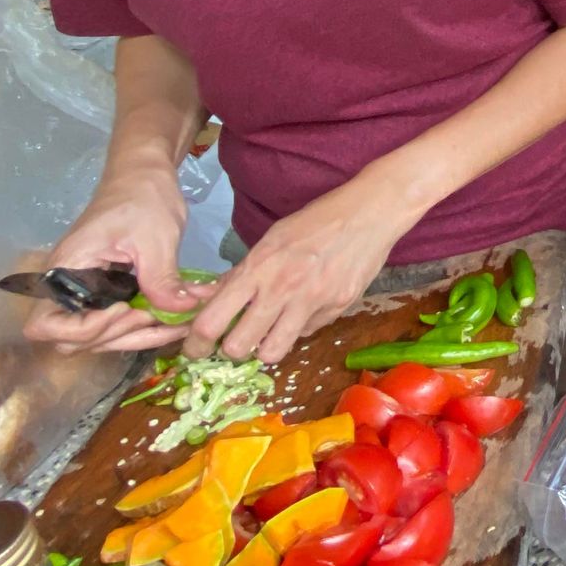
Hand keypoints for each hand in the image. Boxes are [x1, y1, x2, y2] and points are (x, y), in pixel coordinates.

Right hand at [22, 159, 207, 356]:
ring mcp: (88, 292)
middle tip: (158, 316)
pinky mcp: (107, 293)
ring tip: (176, 324)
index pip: (46, 324)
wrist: (145, 175)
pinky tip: (175, 322)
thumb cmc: (142, 197)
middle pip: (75, 339)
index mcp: (67, 268)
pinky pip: (118, 323)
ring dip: (137, 336)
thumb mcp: (156, 237)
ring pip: (100, 337)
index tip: (125, 310)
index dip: (84, 330)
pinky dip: (144, 328)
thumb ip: (162, 277)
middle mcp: (69, 286)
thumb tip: (180, 311)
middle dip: (119, 336)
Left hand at [184, 170, 412, 362]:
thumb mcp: (272, 239)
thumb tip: (206, 298)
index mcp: (259, 267)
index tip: (195, 347)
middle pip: (239, 346)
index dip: (196, 342)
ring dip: (265, 347)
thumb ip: (241, 273)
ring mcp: (312, 302)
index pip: (212, 319)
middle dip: (231, 349)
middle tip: (235, 340)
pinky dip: (301, 327)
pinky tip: (309, 305)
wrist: (369, 213)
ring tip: (269, 333)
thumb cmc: (316, 221)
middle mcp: (282, 289)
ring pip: (272, 352)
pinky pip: (307, 333)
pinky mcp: (337, 310)